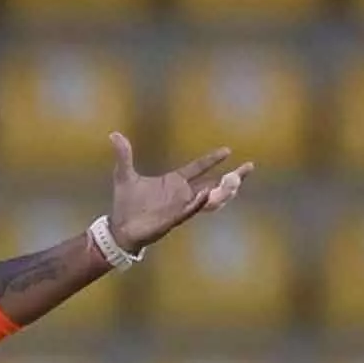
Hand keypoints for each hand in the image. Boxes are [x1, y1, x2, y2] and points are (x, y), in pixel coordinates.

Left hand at [106, 132, 254, 254]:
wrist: (120, 228)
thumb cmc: (125, 203)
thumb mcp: (124, 174)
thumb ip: (124, 155)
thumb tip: (114, 134)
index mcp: (173, 182)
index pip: (198, 168)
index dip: (212, 160)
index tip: (228, 150)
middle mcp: (181, 194)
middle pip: (213, 183)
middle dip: (232, 177)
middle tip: (249, 167)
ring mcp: (180, 207)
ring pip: (208, 198)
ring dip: (223, 190)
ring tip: (236, 179)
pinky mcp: (174, 218)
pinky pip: (191, 210)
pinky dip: (200, 202)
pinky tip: (208, 194)